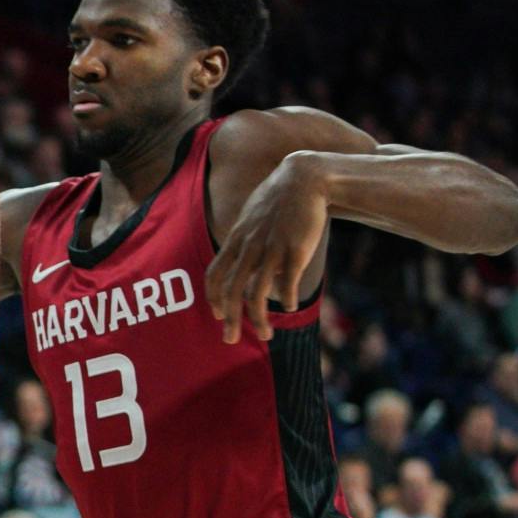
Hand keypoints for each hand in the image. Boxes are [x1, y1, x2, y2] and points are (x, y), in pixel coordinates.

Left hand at [205, 152, 328, 343]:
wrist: (304, 177)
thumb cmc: (278, 199)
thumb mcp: (251, 217)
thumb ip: (243, 241)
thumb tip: (244, 263)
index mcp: (236, 239)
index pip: (215, 274)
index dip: (213, 297)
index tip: (217, 314)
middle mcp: (249, 247)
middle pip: (232, 291)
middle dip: (229, 319)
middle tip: (229, 339)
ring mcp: (271, 249)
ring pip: (257, 293)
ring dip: (258, 319)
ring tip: (266, 334)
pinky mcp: (294, 250)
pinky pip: (286, 283)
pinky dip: (286, 300)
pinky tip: (288, 307)